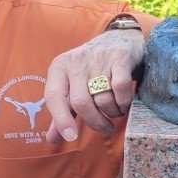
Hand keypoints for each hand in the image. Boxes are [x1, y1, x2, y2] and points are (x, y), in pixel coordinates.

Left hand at [44, 28, 145, 142]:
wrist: (120, 38)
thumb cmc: (92, 68)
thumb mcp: (74, 86)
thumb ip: (64, 112)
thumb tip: (52, 139)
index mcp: (59, 67)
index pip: (53, 96)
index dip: (61, 120)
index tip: (70, 137)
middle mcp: (76, 61)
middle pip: (81, 102)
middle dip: (95, 122)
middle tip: (105, 128)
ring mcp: (98, 58)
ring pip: (102, 99)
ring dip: (112, 112)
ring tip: (116, 111)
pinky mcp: (120, 57)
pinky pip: (120, 88)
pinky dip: (124, 102)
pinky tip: (125, 103)